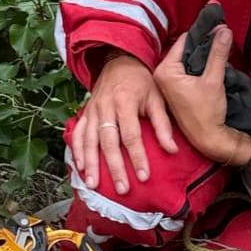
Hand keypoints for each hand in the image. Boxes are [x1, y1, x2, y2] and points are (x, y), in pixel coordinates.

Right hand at [70, 54, 177, 194]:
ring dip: (91, 164)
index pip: (131, 135)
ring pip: (89, 140)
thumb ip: (162, 124)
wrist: (119, 62)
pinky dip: (78, 151)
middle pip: (109, 142)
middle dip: (114, 167)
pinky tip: (80, 168)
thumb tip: (172, 150)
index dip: (137, 156)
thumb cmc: (141, 81)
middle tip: (122, 188)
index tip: (144, 176)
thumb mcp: (157, 97)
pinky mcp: (85, 113)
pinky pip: (78, 134)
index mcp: (126, 102)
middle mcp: (106, 107)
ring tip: (94, 184)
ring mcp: (92, 110)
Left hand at [152, 28, 245, 162]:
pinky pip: (188, 68)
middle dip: (204, 42)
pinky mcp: (176, 87)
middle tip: (224, 32)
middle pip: (185, 48)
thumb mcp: (213, 79)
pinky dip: (201, 63)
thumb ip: (218, 53)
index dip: (203, 32)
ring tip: (222, 44)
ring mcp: (168, 81)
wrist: (207, 138)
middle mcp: (162, 74)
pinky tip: (216, 60)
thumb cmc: (206, 112)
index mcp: (165, 71)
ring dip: (204, 53)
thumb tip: (224, 29)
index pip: (183, 41)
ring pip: (188, 58)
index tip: (219, 23)